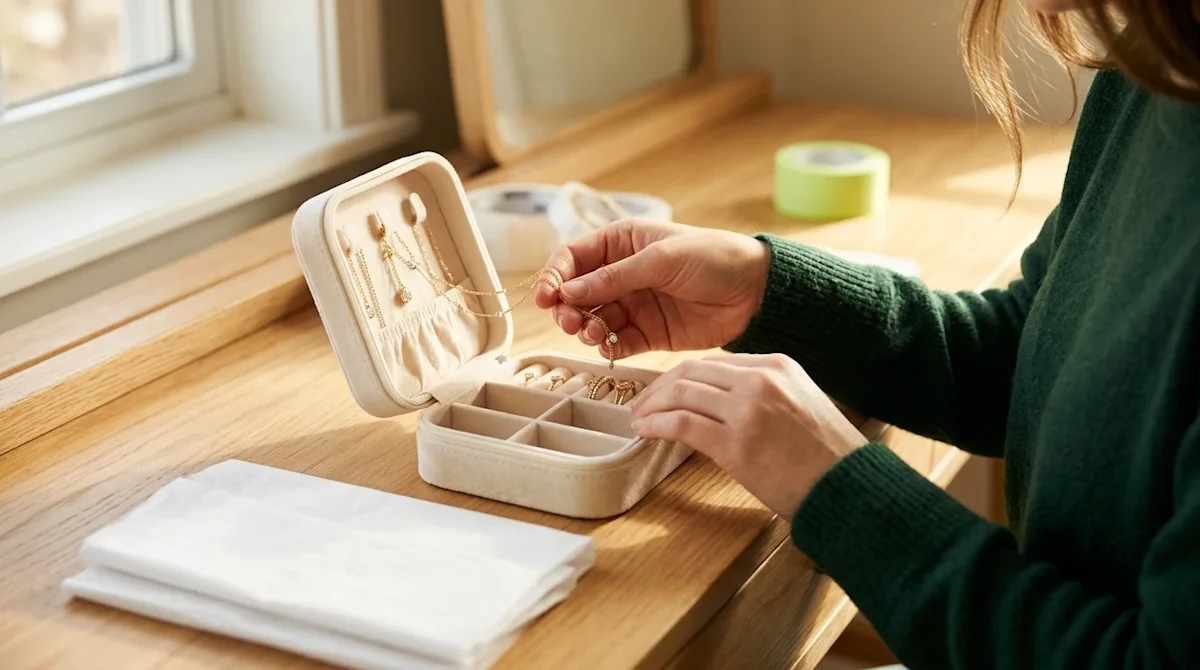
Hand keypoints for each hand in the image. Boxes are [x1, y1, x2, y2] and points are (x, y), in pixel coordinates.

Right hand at [534, 218, 770, 359]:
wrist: (755, 292)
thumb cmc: (714, 258)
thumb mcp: (662, 259)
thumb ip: (615, 277)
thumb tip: (570, 291)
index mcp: (622, 243)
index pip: (572, 257)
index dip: (554, 276)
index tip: (547, 297)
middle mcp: (621, 273)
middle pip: (576, 292)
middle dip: (566, 307)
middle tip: (571, 321)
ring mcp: (634, 304)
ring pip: (592, 319)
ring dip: (585, 327)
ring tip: (594, 332)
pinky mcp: (647, 333)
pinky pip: (616, 341)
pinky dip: (606, 345)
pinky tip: (609, 344)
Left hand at [629, 353, 868, 517]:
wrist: (849, 488)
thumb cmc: (827, 457)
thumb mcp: (800, 404)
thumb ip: (764, 394)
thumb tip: (719, 403)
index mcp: (778, 366)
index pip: (714, 362)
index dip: (682, 376)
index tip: (664, 390)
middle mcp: (761, 379)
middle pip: (693, 372)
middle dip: (660, 388)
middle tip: (642, 404)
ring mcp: (748, 409)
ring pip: (682, 393)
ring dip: (653, 407)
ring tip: (640, 420)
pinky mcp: (736, 443)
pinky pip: (682, 424)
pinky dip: (658, 425)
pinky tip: (647, 432)